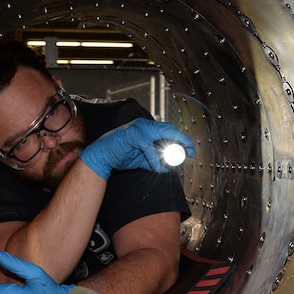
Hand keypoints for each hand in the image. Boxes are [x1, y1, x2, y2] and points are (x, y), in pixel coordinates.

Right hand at [78, 118, 194, 179]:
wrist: (102, 157)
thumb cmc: (121, 155)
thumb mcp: (143, 159)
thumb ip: (156, 160)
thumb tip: (169, 167)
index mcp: (148, 128)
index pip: (169, 130)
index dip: (182, 138)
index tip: (191, 148)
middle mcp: (145, 125)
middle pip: (169, 129)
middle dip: (182, 140)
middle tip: (191, 151)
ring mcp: (139, 128)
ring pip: (162, 136)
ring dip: (170, 151)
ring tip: (174, 162)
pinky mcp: (133, 135)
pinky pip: (149, 148)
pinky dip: (155, 159)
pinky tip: (158, 168)